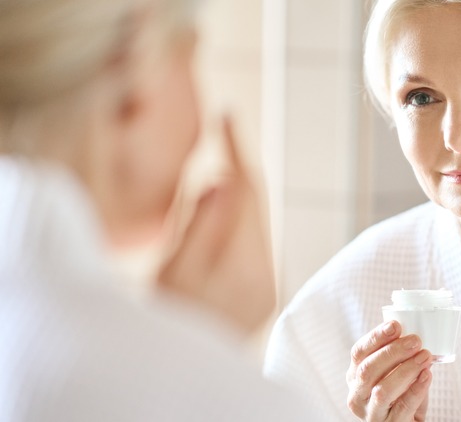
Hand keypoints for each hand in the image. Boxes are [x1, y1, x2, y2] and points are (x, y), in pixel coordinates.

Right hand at [157, 117, 275, 334]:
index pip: (247, 193)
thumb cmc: (165, 322)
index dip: (238, 150)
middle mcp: (265, 276)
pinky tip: (218, 215)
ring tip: (216, 172)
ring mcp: (266, 286)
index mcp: (244, 268)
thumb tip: (223, 179)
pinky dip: (236, 222)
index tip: (227, 115)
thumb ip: (199, 225)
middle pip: (256, 207)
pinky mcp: (261, 294)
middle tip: (223, 135)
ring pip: (255, 224)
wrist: (181, 373)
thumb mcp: (172, 271)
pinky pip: (252, 244)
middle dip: (238, 171)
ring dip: (237, 197)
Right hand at [346, 321, 432, 420]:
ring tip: (425, 357)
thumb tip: (415, 335)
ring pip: (382, 391)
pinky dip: (417, 389)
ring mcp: (371, 414)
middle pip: (367, 370)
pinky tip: (427, 376)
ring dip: (406, 370)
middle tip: (415, 340)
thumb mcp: (395, 373)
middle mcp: (357, 396)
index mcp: (355, 377)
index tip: (395, 325)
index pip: (358, 353)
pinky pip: (403, 407)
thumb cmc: (401, 395)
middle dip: (392, 352)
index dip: (375, 337)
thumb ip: (400, 357)